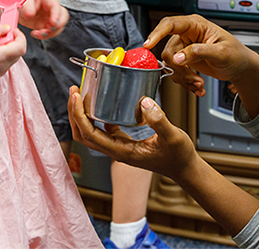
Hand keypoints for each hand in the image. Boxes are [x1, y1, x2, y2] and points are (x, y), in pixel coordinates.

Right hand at [0, 23, 25, 80]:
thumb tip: (7, 28)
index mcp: (0, 58)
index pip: (21, 47)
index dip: (20, 36)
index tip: (13, 30)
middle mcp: (2, 68)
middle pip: (18, 52)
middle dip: (14, 41)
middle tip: (2, 34)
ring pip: (13, 57)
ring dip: (8, 48)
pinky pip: (6, 62)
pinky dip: (3, 54)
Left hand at [18, 0, 68, 39]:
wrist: (20, 11)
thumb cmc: (23, 3)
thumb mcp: (23, 3)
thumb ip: (27, 8)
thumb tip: (31, 15)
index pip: (56, 6)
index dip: (56, 14)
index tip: (53, 22)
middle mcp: (52, 8)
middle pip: (63, 16)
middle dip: (59, 24)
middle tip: (50, 30)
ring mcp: (51, 18)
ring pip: (59, 26)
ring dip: (51, 32)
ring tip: (38, 33)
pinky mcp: (48, 26)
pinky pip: (51, 32)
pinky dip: (45, 36)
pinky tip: (36, 34)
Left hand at [68, 85, 198, 179]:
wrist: (184, 169)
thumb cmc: (179, 156)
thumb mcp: (173, 136)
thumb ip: (159, 120)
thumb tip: (144, 102)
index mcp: (122, 151)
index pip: (90, 135)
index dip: (79, 115)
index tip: (76, 96)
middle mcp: (116, 151)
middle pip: (84, 134)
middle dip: (74, 113)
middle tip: (74, 90)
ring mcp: (119, 147)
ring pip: (91, 132)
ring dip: (83, 114)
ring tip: (81, 94)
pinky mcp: (124, 142)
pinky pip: (104, 129)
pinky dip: (97, 116)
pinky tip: (102, 103)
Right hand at [143, 14, 258, 97]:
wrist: (240, 67)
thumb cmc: (236, 54)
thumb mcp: (221, 53)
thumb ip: (198, 52)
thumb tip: (178, 57)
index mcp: (195, 24)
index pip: (170, 24)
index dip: (156, 33)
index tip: (148, 45)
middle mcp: (187, 34)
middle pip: (168, 49)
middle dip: (179, 68)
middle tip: (193, 78)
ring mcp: (185, 47)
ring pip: (170, 63)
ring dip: (183, 77)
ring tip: (199, 84)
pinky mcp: (185, 60)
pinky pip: (176, 71)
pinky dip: (185, 82)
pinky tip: (198, 87)